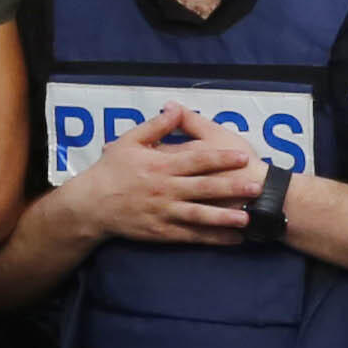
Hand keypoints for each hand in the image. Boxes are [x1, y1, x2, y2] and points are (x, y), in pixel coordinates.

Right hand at [66, 107, 266, 247]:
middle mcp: (165, 189)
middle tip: (256, 187)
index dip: (220, 158)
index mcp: (160, 166)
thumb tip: (174, 108)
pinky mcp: (162, 232)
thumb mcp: (129, 141)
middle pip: (203, 187)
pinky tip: (233, 239)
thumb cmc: (111, 170)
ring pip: (199, 215)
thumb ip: (155, 126)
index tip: (242, 156)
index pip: (196, 160)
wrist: (91, 205)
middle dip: (231, 188)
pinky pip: (191, 235)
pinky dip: (212, 238)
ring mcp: (164, 212)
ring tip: (247, 219)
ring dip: (224, 217)